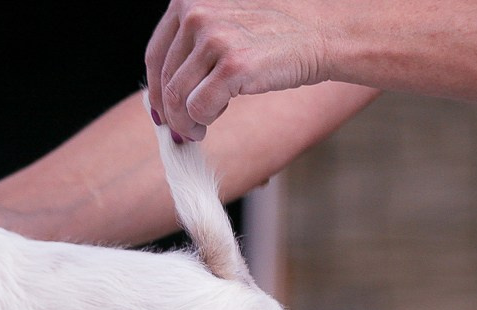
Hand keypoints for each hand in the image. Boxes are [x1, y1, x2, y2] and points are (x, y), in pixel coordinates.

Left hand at [145, 0, 327, 140]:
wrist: (321, 33)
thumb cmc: (274, 34)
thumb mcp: (224, 23)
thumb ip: (191, 44)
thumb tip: (160, 93)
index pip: (155, 55)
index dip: (156, 90)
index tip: (162, 112)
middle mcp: (196, 12)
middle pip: (164, 79)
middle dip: (170, 113)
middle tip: (182, 131)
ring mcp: (213, 37)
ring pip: (177, 97)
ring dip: (185, 121)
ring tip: (200, 128)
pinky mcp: (232, 64)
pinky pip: (198, 108)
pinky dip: (202, 122)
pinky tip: (214, 121)